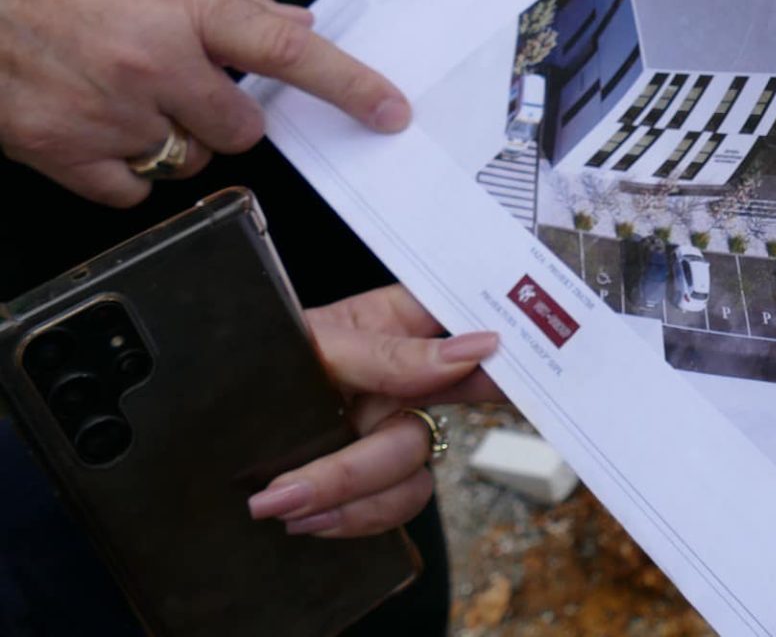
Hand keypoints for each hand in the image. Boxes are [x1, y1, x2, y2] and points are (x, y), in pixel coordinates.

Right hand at [0, 0, 411, 206]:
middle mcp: (154, 62)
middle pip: (241, 128)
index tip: (388, 111)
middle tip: (181, 85)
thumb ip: (219, 4)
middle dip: (224, 116)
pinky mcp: (61, 151)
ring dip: (171, 140)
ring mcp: (108, 112)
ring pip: (186, 160)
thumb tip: (291, 27)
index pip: (287, 52)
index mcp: (180, 5)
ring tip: (119, 94)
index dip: (348, 85)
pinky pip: (131, 190)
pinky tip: (91, 127)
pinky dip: (122, 170)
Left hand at [247, 284, 505, 538]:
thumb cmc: (262, 346)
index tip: (499, 371)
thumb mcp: (318, 340)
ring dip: (349, 497)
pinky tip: (303, 516)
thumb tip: (471, 351)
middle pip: (435, 427)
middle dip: (369, 464)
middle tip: (299, 488)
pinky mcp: (374, 477)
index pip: (474, 330)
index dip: (502, 354)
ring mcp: (393, 429)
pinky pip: (391, 506)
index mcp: (406, 324)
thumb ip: (391, 352)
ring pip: (413, 473)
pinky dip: (348, 518)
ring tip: (281, 505)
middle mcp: (410, 377)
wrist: (208, 406)